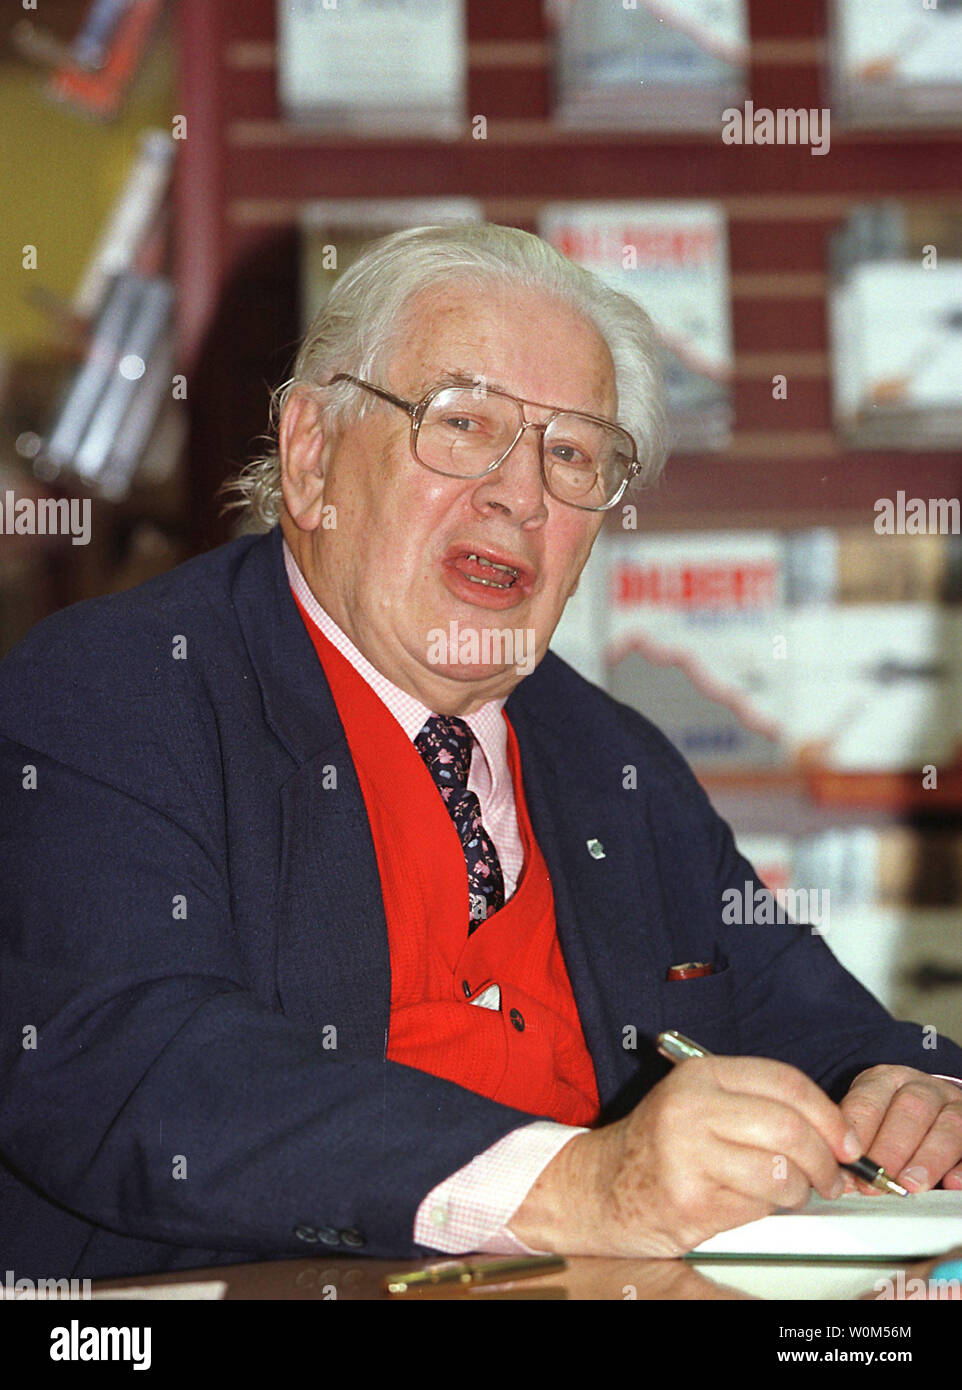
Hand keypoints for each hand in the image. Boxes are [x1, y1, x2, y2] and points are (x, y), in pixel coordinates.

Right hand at [507, 1056, 862, 1257]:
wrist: (602, 1187)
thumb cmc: (661, 1146)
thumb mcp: (702, 1104)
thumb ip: (760, 1105)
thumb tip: (837, 1134)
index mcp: (701, 1074)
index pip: (786, 1083)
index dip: (829, 1114)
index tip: (847, 1141)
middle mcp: (692, 1107)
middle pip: (790, 1128)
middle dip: (825, 1160)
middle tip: (832, 1177)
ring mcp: (688, 1154)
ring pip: (780, 1172)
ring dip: (799, 1191)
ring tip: (789, 1192)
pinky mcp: (690, 1199)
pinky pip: (757, 1207)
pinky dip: (768, 1211)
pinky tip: (750, 1203)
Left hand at [840, 1066, 961, 1193]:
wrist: (934, 1112)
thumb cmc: (891, 1122)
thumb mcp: (869, 1119)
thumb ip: (856, 1143)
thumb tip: (841, 1178)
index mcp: (886, 1080)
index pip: (869, 1100)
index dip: (859, 1132)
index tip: (848, 1162)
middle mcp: (923, 1088)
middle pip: (911, 1110)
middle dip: (892, 1148)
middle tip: (879, 1179)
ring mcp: (955, 1106)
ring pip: (949, 1126)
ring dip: (928, 1159)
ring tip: (911, 1185)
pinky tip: (951, 1184)